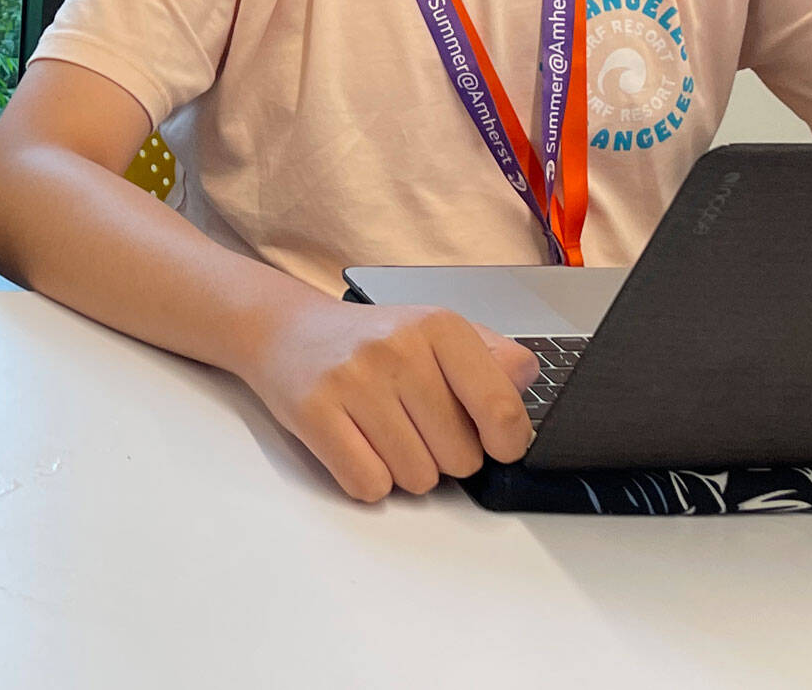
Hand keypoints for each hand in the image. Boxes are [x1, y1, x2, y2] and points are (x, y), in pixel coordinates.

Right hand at [236, 298, 537, 501]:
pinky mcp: (314, 412)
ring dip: (407, 470)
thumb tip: (525, 384)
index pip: (502, 409)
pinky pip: (368, 485)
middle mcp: (397, 348)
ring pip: (416, 479)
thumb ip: (493, 358)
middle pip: (460, 457)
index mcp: (438, 326)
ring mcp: (353, 380)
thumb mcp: (436, 331)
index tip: (495, 442)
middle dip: (446, 456)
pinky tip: (358, 445)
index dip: (506, 443)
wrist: (286, 330)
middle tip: (418, 426)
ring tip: (385, 432)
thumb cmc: (372, 341)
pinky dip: (369, 479)